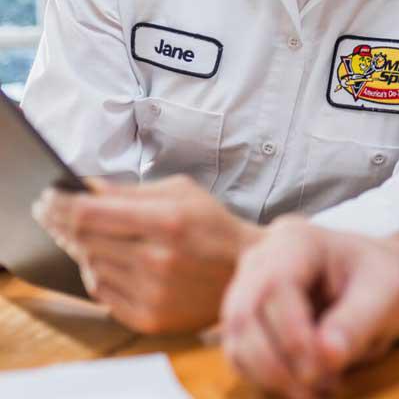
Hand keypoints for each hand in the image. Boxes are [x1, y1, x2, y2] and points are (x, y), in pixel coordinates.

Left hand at [32, 174, 262, 332]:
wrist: (243, 270)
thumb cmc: (212, 224)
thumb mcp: (181, 191)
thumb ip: (131, 190)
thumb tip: (87, 187)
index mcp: (167, 220)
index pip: (92, 214)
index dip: (62, 204)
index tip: (47, 197)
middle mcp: (157, 259)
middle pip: (85, 241)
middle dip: (62, 223)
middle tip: (51, 213)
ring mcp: (152, 292)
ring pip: (91, 267)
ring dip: (83, 249)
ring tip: (87, 236)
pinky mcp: (149, 317)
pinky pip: (103, 294)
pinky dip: (98, 275)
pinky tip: (106, 261)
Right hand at [221, 216, 398, 398]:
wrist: (380, 283)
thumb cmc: (384, 280)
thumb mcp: (387, 295)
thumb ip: (357, 322)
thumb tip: (325, 357)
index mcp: (297, 239)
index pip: (275, 285)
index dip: (292, 334)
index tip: (326, 370)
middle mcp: (263, 258)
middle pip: (244, 315)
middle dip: (277, 364)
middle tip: (319, 391)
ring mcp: (248, 288)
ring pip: (237, 342)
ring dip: (272, 378)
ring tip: (319, 391)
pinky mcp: (247, 319)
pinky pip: (241, 356)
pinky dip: (268, 380)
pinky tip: (305, 386)